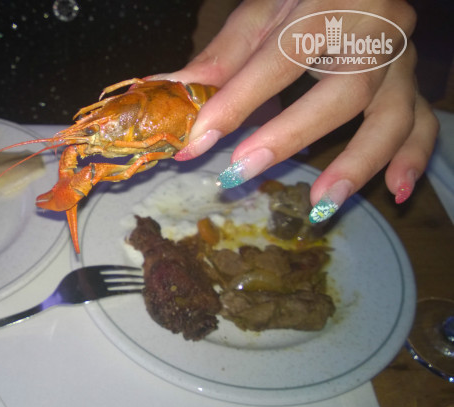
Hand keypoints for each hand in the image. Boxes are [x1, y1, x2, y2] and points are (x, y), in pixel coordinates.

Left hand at [162, 0, 437, 221]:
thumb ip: (221, 57)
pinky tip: (396, 190)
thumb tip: (168, 92)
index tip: (199, 138)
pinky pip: (423, 122)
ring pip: (394, 114)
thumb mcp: (261, 12)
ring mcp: (400, 60)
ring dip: (359, 162)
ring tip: (323, 203)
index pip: (281, 57)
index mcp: (330, 3)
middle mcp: (376, 30)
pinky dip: (414, 157)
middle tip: (242, 170)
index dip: (238, 100)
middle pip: (344, 91)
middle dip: (290, 136)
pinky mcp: (411, 82)